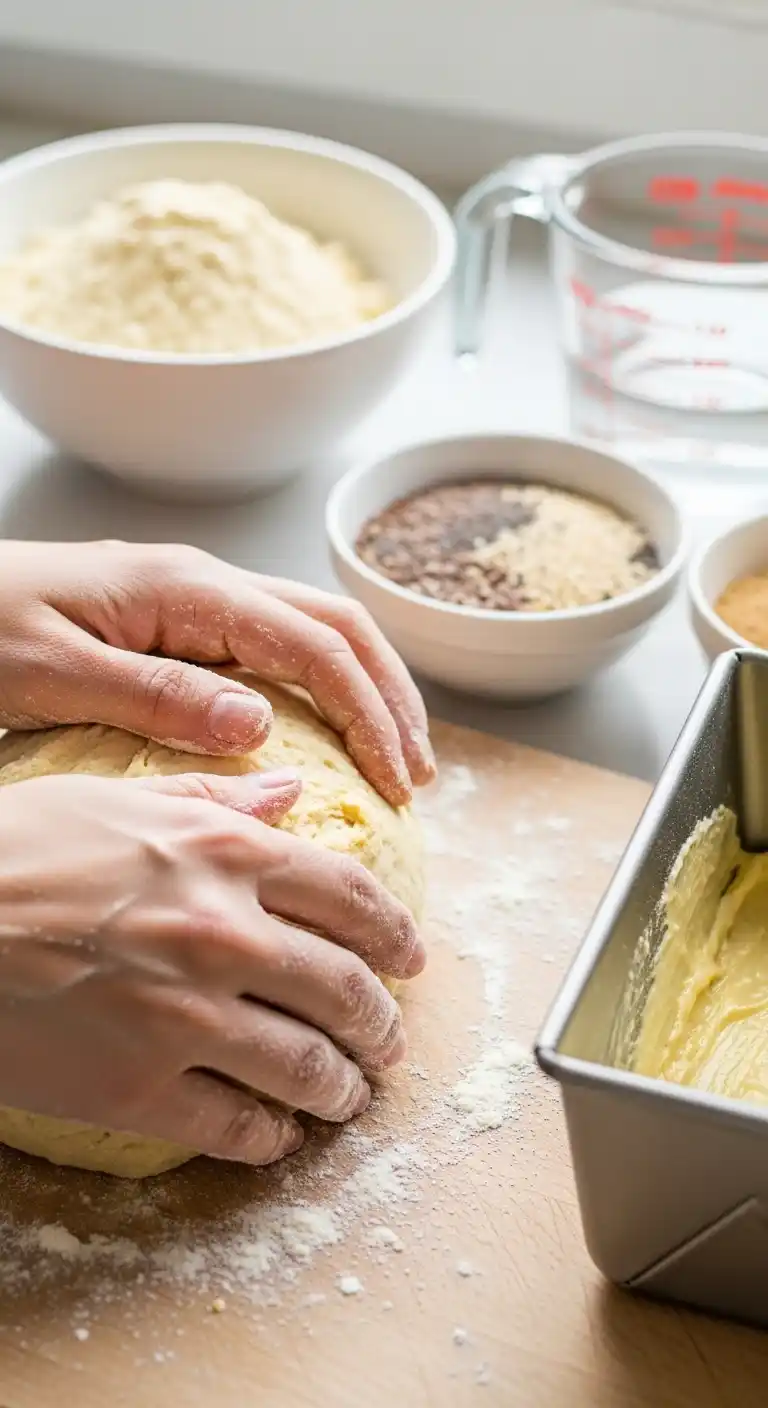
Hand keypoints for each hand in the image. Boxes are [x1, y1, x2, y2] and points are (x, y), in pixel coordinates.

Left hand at [0, 540, 434, 805]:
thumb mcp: (51, 672)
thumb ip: (155, 694)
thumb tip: (260, 722)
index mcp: (187, 590)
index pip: (313, 645)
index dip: (368, 711)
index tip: (397, 781)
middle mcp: (205, 585)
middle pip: (336, 627)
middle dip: (391, 697)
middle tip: (418, 774)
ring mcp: (196, 600)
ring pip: (314, 633)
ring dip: (367, 690)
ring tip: (398, 756)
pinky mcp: (181, 624)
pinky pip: (276, 650)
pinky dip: (322, 690)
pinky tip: (329, 733)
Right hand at [0, 769, 424, 1165]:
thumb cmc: (19, 849)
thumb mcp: (120, 799)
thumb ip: (218, 798)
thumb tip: (290, 790)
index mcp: (227, 856)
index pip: (355, 899)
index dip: (398, 936)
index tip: (411, 959)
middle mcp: (224, 935)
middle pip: (346, 992)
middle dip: (382, 1026)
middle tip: (388, 1041)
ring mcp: (186, 1019)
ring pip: (307, 1069)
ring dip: (343, 1091)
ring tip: (349, 1097)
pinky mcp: (139, 1090)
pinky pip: (236, 1129)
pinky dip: (271, 1139)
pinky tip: (277, 1136)